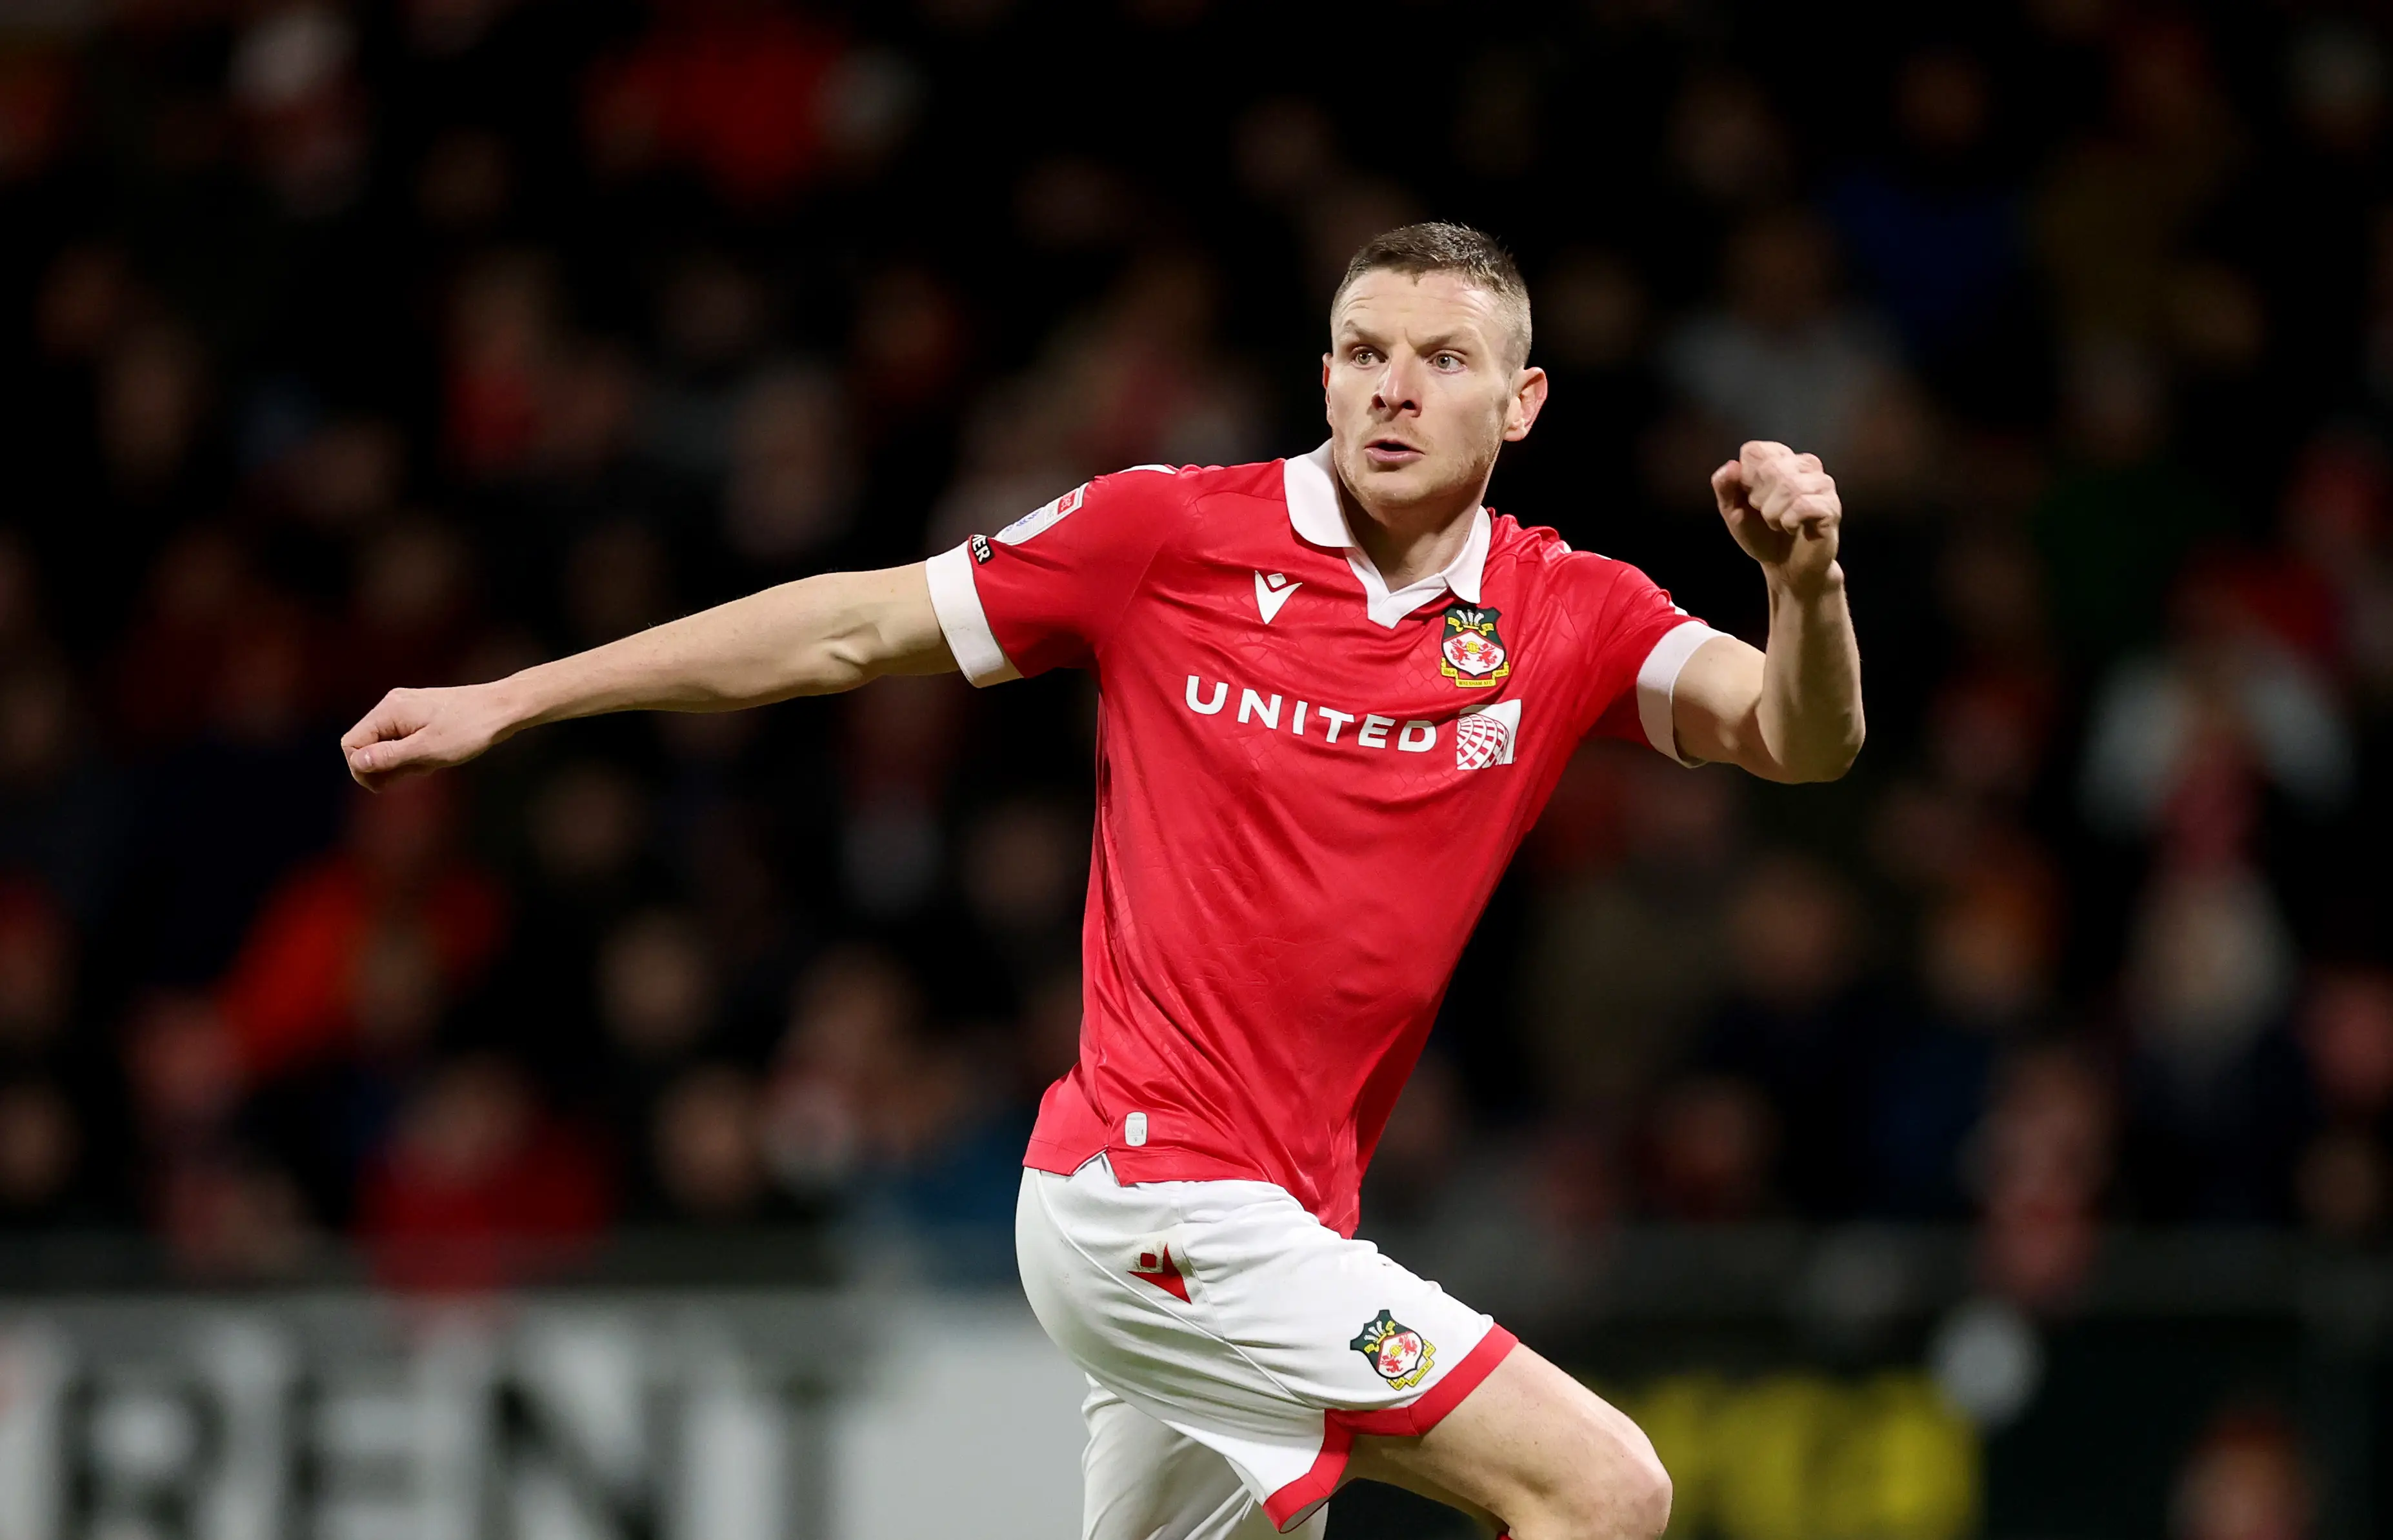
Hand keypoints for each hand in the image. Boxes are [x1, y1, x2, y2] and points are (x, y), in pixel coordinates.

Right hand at [340, 682, 515, 790]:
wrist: (503, 709)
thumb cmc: (468, 729)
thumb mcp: (427, 750)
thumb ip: (389, 757)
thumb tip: (356, 763)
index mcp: (389, 711)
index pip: (352, 744)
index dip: (362, 769)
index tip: (383, 785)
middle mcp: (392, 705)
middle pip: (367, 744)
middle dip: (384, 766)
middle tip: (414, 775)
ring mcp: (406, 707)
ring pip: (387, 743)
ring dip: (401, 762)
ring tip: (429, 765)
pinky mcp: (420, 713)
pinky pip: (404, 739)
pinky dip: (413, 754)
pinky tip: (434, 758)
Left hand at [1710, 441, 1841, 596]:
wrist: (1785, 567)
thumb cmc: (1762, 534)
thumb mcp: (1733, 511)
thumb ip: (1725, 487)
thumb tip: (1731, 466)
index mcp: (1781, 459)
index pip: (1755, 451)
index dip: (1745, 478)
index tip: (1751, 497)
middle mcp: (1806, 465)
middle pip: (1770, 467)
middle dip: (1758, 499)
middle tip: (1766, 514)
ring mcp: (1822, 485)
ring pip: (1789, 486)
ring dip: (1773, 513)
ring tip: (1777, 523)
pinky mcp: (1831, 507)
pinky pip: (1803, 505)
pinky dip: (1788, 521)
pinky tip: (1792, 528)